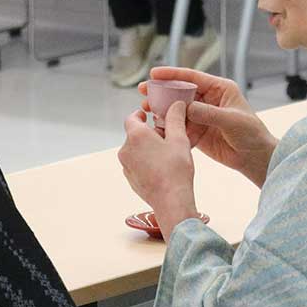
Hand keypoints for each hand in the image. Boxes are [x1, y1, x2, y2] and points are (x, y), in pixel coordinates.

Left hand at [118, 101, 201, 239]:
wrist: (171, 201)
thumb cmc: (175, 170)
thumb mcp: (179, 139)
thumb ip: (176, 118)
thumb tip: (176, 105)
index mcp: (136, 136)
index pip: (132, 117)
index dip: (141, 114)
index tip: (149, 114)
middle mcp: (126, 150)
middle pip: (135, 134)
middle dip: (149, 133)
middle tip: (167, 136)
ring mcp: (126, 166)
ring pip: (136, 150)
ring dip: (148, 148)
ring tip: (167, 154)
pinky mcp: (130, 178)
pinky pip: (137, 164)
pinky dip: (146, 161)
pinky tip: (163, 167)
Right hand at [139, 66, 277, 186]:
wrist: (254, 158)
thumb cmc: (251, 134)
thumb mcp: (231, 120)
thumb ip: (208, 113)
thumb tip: (186, 107)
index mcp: (220, 89)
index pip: (193, 78)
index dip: (173, 74)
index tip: (155, 73)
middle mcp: (208, 100)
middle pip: (181, 92)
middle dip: (162, 91)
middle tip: (143, 91)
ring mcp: (201, 116)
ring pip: (177, 110)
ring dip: (162, 110)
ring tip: (145, 110)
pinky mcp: (197, 132)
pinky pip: (179, 127)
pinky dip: (168, 127)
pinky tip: (155, 127)